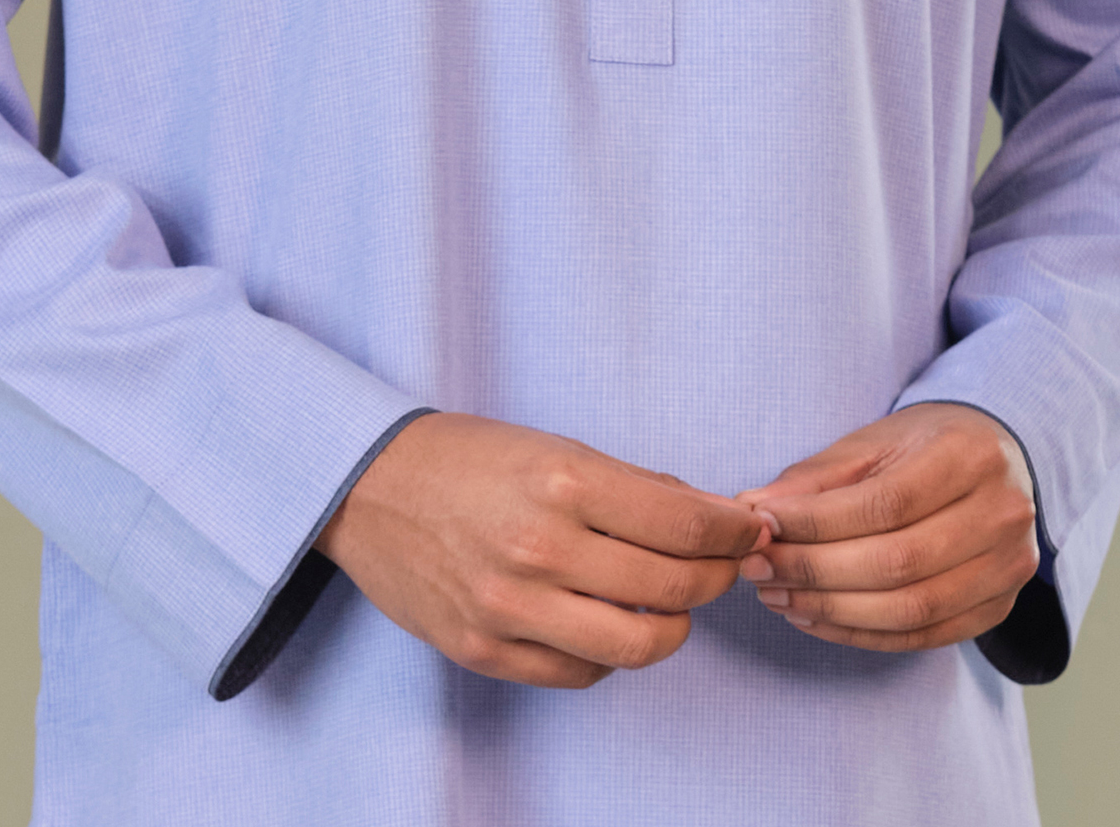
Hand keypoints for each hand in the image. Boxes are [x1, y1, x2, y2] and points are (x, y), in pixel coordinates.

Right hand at [317, 412, 769, 687]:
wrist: (369, 487)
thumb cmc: (469, 458)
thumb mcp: (557, 447)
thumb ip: (636, 486)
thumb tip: (713, 517)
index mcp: (564, 480)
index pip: (687, 524)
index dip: (735, 532)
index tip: (750, 529)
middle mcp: (540, 547)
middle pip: (674, 590)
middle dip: (717, 578)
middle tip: (723, 565)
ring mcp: (511, 608)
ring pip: (639, 646)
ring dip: (672, 626)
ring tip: (670, 601)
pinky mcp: (486, 651)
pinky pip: (582, 672)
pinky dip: (609, 651)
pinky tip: (605, 619)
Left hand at [735, 403, 1038, 653]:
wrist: (995, 459)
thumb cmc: (923, 445)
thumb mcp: (871, 441)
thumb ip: (815, 478)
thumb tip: (753, 511)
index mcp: (970, 456)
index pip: (886, 503)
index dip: (817, 523)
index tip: (762, 527)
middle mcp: (1001, 513)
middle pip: (898, 562)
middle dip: (815, 571)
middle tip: (759, 569)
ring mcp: (1009, 567)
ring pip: (911, 608)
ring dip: (832, 610)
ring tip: (778, 595)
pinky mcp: (999, 608)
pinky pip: (924, 636)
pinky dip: (862, 635)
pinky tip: (815, 618)